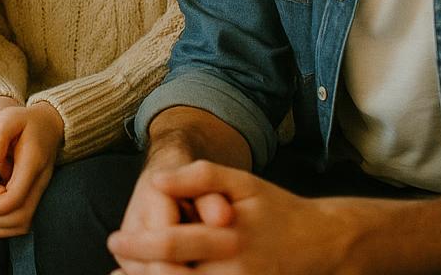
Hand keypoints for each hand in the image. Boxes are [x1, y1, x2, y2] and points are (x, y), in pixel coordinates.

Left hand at [0, 97, 62, 237]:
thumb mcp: (8, 118)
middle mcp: (39, 182)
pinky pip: (23, 222)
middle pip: (18, 218)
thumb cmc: (23, 120)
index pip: (13, 199)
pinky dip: (3, 227)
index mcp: (32, 165)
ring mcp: (39, 191)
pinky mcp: (35, 196)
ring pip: (22, 224)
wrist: (47, 124)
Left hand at [110, 161, 349, 274]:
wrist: (325, 245)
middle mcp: (234, 270)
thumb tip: (157, 180)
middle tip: (115, 270)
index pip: (171, 244)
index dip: (138, 245)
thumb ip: (199, 176)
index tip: (114, 240)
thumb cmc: (277, 209)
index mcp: (229, 236)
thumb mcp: (242, 182)